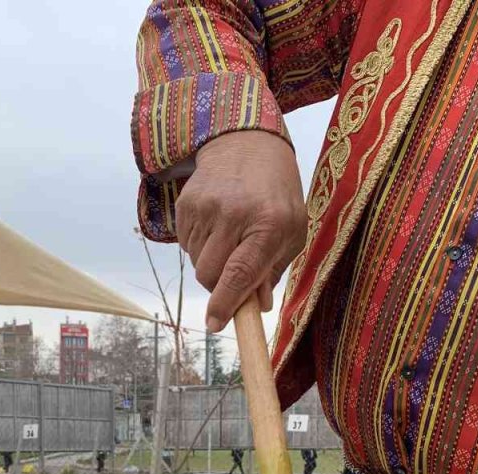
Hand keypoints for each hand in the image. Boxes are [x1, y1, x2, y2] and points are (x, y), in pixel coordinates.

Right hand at [175, 131, 307, 331]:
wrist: (246, 144)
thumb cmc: (277, 194)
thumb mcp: (291, 230)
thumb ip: (273, 271)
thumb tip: (255, 307)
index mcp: (269, 223)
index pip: (240, 273)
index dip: (226, 303)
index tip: (216, 324)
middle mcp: (234, 213)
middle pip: (210, 275)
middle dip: (219, 287)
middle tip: (234, 276)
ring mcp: (206, 206)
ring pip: (197, 263)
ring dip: (212, 264)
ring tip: (230, 239)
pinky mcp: (186, 203)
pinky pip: (186, 245)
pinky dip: (201, 245)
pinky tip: (217, 225)